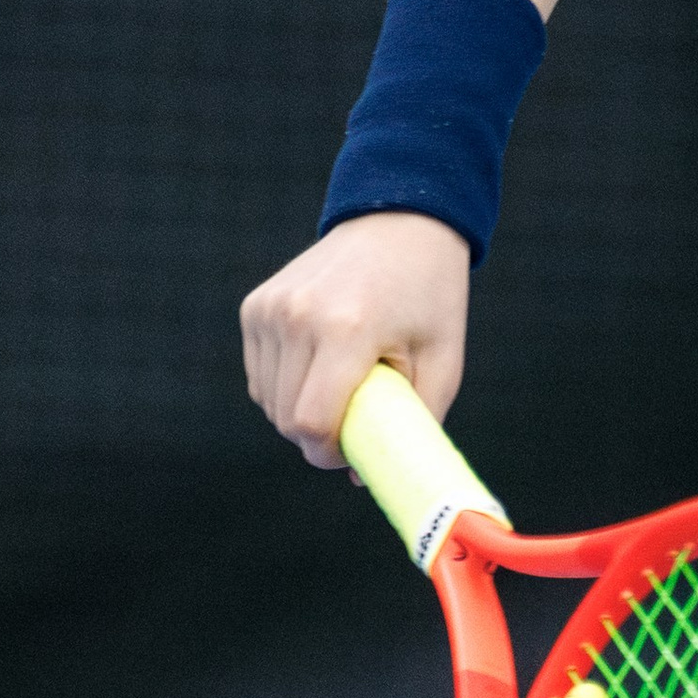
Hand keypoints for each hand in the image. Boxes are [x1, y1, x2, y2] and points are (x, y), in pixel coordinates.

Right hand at [240, 210, 471, 469]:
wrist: (400, 221)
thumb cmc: (429, 295)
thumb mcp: (443, 360)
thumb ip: (413, 423)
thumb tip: (362, 476)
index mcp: (347, 328)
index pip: (312, 423)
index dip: (331, 452)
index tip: (356, 449)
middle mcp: (298, 316)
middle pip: (287, 420)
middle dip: (319, 435)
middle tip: (358, 415)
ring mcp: (270, 308)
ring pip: (268, 402)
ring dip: (301, 409)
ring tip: (346, 376)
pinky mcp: (255, 306)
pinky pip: (260, 376)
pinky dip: (286, 385)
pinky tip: (321, 359)